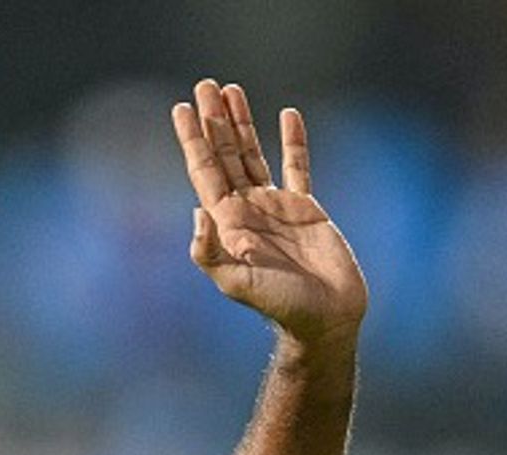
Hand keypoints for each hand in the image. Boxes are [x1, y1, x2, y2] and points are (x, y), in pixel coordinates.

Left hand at [173, 81, 366, 347]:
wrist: (325, 317)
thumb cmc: (280, 306)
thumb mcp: (236, 283)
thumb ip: (211, 253)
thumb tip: (196, 212)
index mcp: (226, 222)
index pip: (204, 172)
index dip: (193, 140)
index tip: (182, 109)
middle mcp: (246, 209)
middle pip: (224, 154)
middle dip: (213, 121)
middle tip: (204, 85)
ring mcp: (274, 206)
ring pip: (254, 153)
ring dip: (241, 123)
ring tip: (232, 90)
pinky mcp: (305, 207)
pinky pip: (297, 165)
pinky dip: (293, 141)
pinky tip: (287, 115)